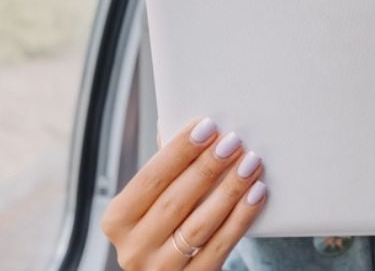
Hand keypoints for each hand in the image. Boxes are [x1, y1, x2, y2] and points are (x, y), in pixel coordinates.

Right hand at [101, 118, 267, 269]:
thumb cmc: (163, 227)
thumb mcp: (152, 203)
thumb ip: (164, 168)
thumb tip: (174, 120)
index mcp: (117, 220)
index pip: (149, 179)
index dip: (179, 151)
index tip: (206, 126)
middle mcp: (133, 249)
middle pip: (175, 201)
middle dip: (208, 167)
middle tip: (233, 141)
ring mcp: (162, 270)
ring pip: (200, 224)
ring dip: (229, 190)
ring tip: (251, 163)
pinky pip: (221, 246)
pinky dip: (241, 217)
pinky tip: (256, 193)